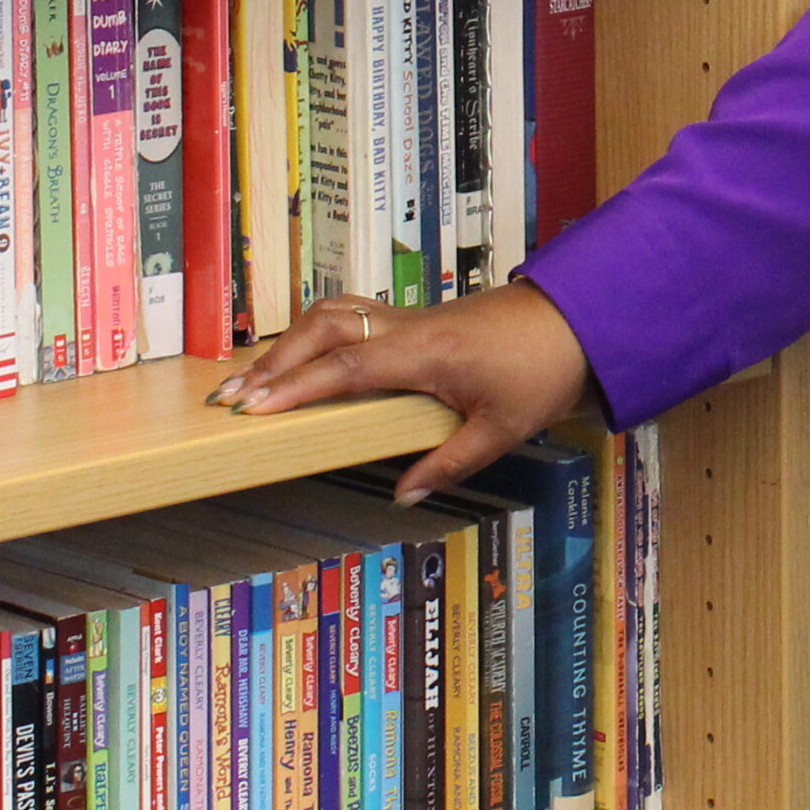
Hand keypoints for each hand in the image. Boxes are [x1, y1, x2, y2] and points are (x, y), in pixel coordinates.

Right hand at [216, 281, 599, 504]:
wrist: (580, 319)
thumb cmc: (543, 369)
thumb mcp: (502, 428)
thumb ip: (448, 462)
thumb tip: (401, 495)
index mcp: (425, 352)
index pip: (345, 367)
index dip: (295, 386)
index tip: (251, 407)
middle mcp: (408, 327)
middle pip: (324, 330)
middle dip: (273, 363)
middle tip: (229, 399)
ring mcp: (410, 319)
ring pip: (334, 314)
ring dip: (290, 343)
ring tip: (251, 380)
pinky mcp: (417, 321)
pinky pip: (354, 317)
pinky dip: (317, 334)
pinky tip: (300, 357)